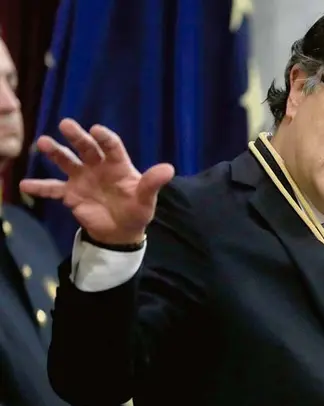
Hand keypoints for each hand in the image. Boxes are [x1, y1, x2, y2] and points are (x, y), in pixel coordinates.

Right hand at [19, 118, 173, 245]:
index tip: (96, 130)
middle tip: (66, 125)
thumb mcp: (146, 199)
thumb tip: (168, 168)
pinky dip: (39, 187)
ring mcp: (82, 179)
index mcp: (118, 165)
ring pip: (67, 161)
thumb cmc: (136, 210)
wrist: (121, 232)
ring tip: (43, 142)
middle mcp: (98, 167)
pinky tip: (24, 185)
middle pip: (86, 148)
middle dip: (77, 137)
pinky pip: (52, 189)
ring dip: (55, 152)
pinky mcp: (70, 194)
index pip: (112, 147)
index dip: (105, 138)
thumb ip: (152, 183)